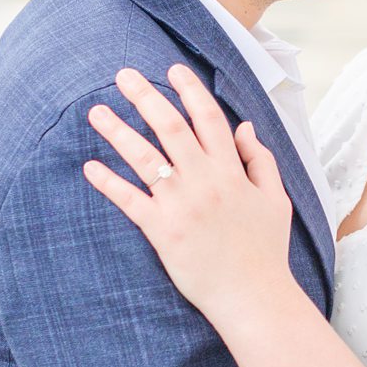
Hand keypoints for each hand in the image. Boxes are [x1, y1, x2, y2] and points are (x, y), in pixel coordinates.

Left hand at [83, 65, 295, 317]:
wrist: (254, 296)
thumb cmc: (265, 250)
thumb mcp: (276, 199)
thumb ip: (261, 160)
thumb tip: (245, 126)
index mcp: (231, 171)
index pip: (208, 119)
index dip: (190, 91)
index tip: (172, 69)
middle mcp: (205, 181)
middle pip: (170, 128)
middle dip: (145, 97)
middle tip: (123, 74)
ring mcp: (181, 205)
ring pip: (144, 158)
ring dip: (118, 131)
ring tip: (95, 111)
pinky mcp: (162, 231)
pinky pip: (129, 201)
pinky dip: (108, 183)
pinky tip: (89, 167)